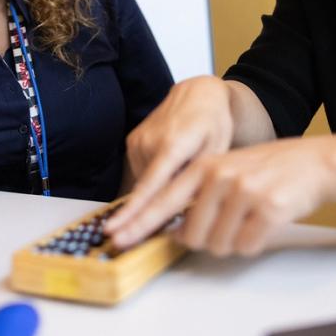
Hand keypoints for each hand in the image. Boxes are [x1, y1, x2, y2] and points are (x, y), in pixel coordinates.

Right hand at [105, 76, 234, 238]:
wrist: (197, 93)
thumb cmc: (213, 124)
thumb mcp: (217, 152)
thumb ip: (200, 180)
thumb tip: (186, 213)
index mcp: (174, 144)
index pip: (151, 184)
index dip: (135, 210)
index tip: (117, 228)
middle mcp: (150, 141)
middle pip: (144, 189)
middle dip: (131, 217)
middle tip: (117, 241)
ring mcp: (138, 140)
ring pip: (144, 182)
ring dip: (155, 194)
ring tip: (178, 179)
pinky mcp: (132, 141)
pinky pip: (141, 172)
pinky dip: (152, 181)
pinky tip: (168, 171)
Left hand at [113, 135, 335, 255]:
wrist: (315, 163)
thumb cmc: (267, 171)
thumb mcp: (225, 170)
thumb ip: (197, 195)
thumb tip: (175, 231)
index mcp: (203, 166)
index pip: (161, 199)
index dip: (138, 223)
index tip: (116, 238)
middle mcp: (218, 175)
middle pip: (191, 235)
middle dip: (208, 241)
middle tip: (229, 224)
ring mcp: (243, 191)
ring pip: (220, 244)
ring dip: (234, 242)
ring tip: (250, 218)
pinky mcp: (268, 207)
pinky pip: (247, 245)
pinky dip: (254, 242)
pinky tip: (265, 221)